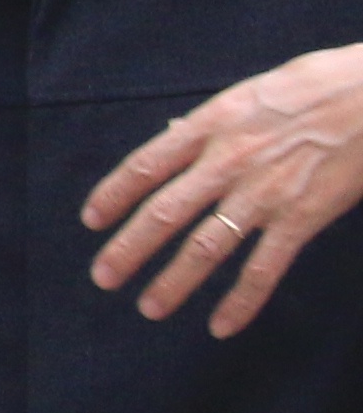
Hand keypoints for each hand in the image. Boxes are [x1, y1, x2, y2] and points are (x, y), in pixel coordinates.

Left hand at [82, 44, 362, 337]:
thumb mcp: (253, 92)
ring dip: (173, 281)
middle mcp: (229, 161)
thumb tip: (172, 133)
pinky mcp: (302, 217)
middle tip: (104, 277)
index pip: (146, 164)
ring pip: (205, 246)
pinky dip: (241, 300)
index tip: (91, 220)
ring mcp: (264, 192)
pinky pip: (264, 268)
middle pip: (164, 212)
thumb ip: (211, 121)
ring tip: (149, 307)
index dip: (114, 194)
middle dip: (129, 248)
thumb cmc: (321, 86)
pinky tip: (222, 326)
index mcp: (213, 124)